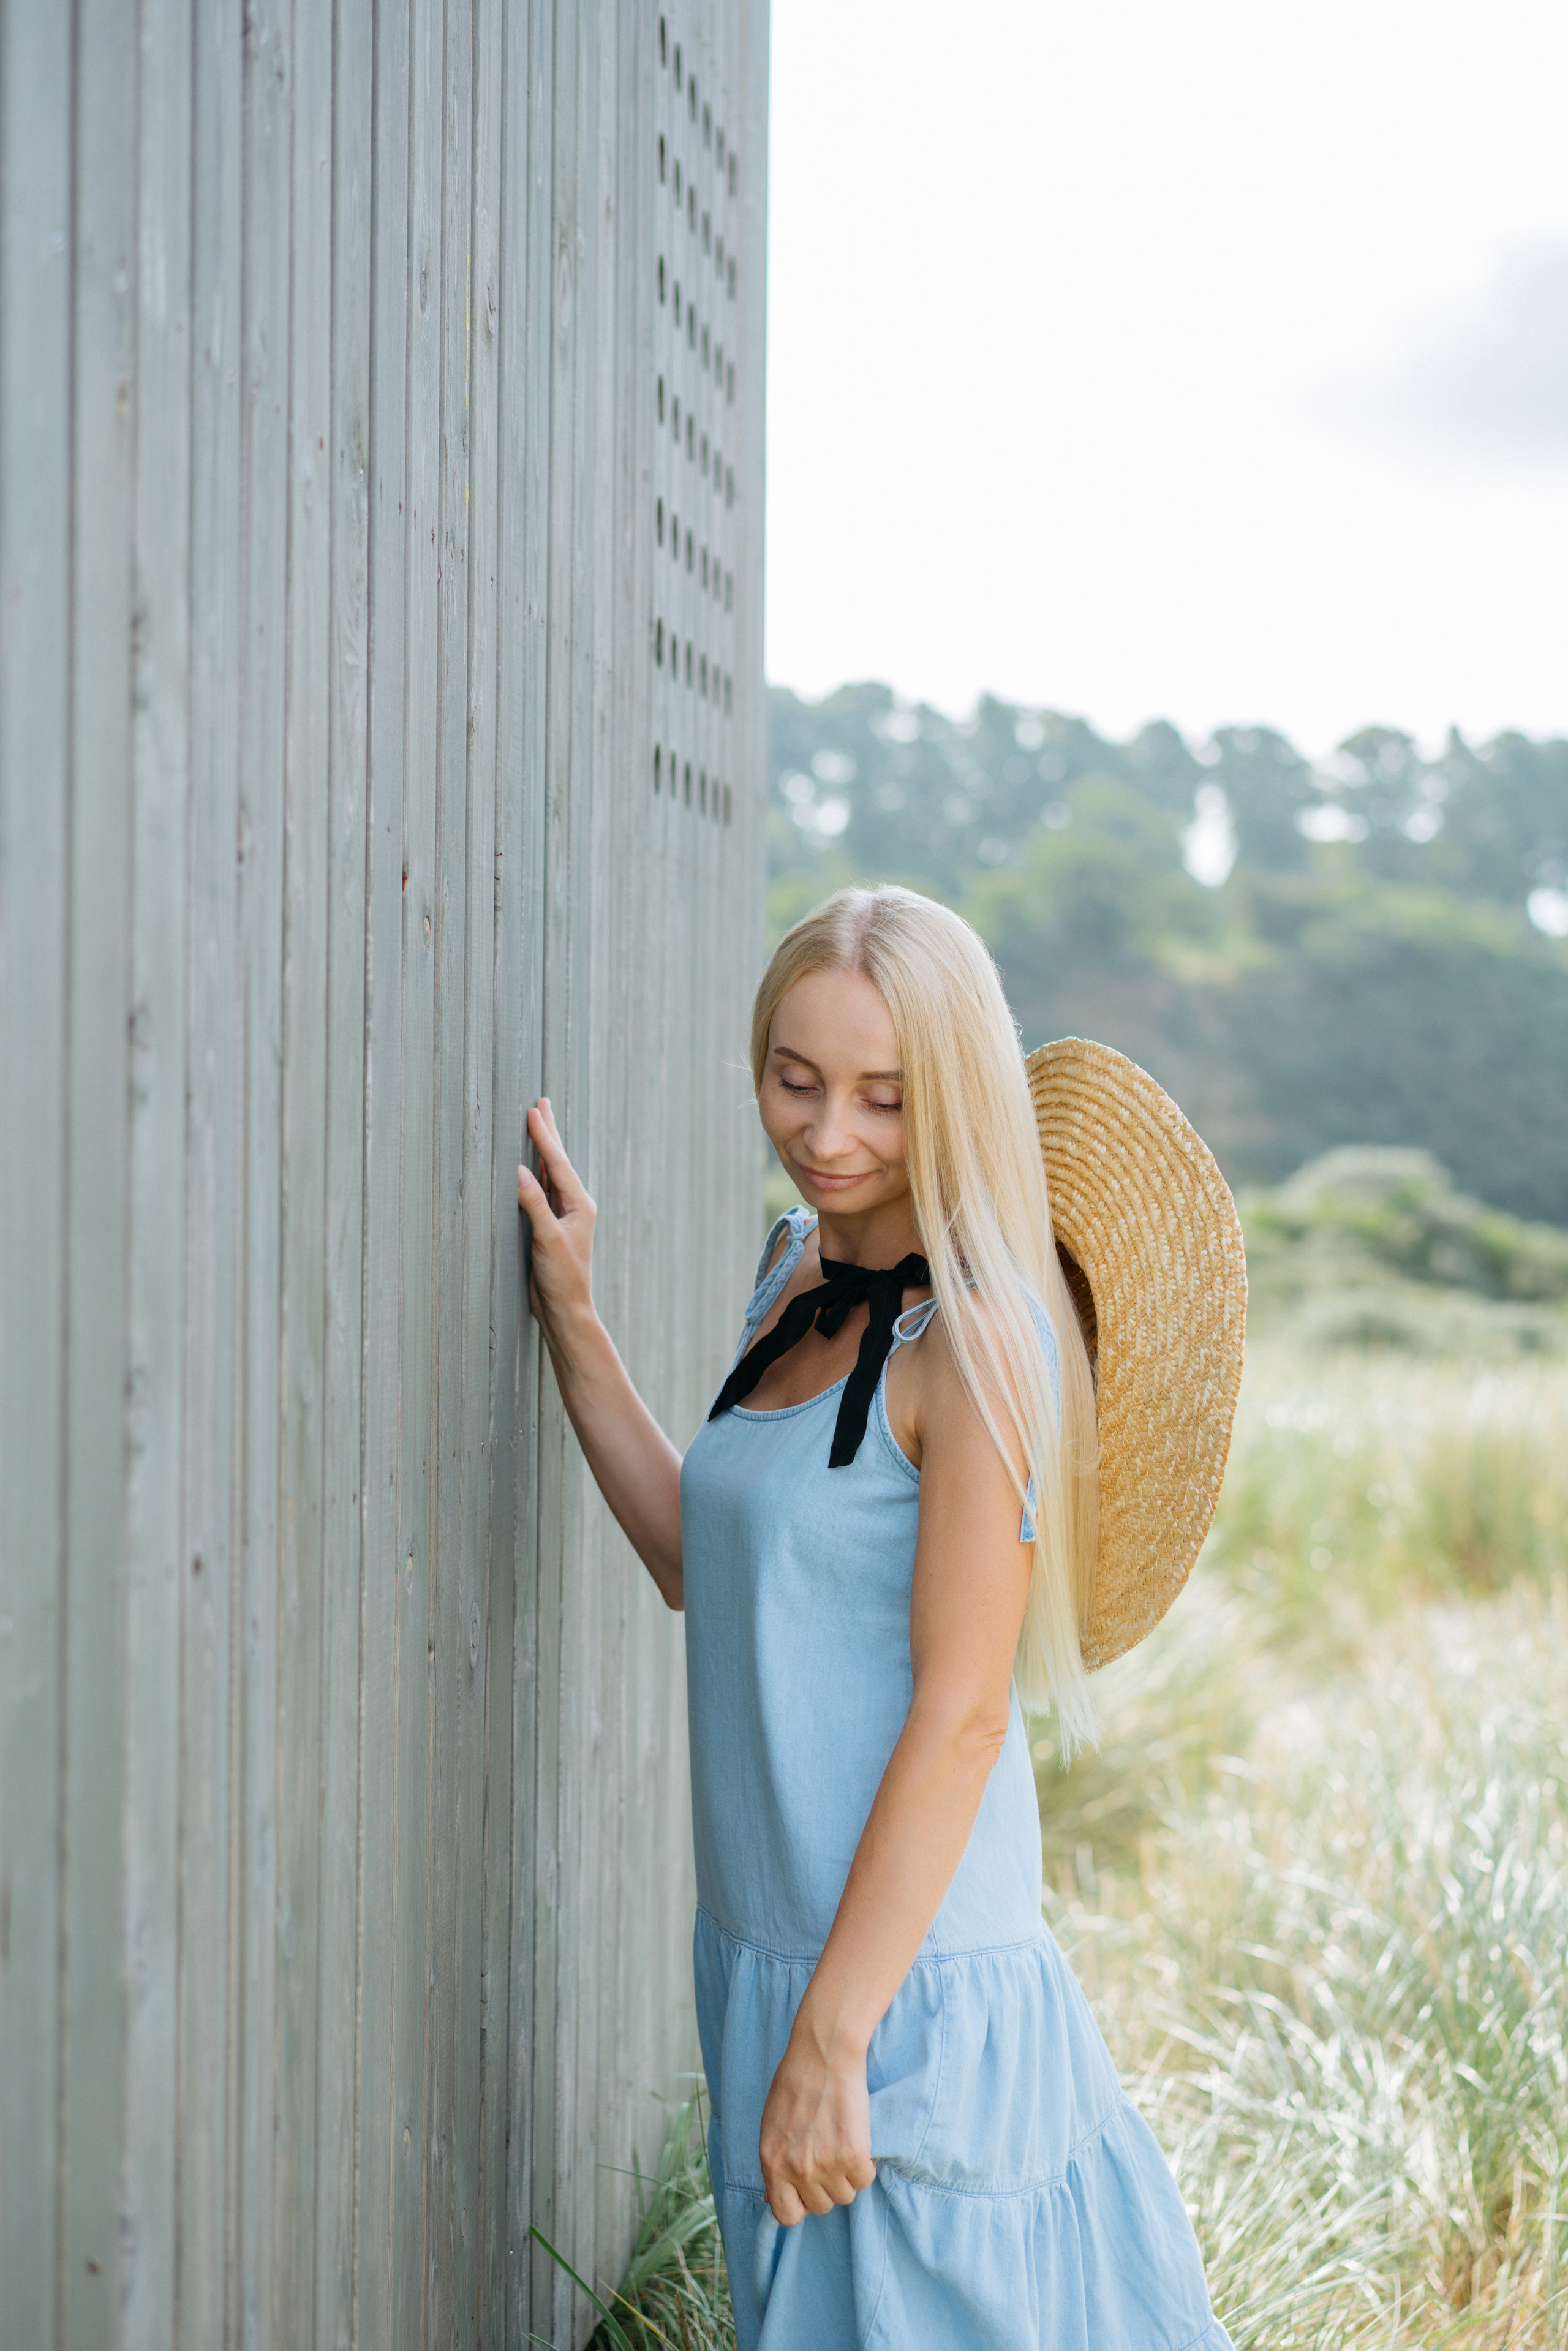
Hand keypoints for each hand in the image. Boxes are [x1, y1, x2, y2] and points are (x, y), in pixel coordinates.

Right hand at [517, 1099, 595, 1353]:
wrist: (565, 1309)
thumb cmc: (562, 1278)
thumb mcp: (548, 1239)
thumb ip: (534, 1204)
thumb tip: (520, 1170)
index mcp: (579, 1204)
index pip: (558, 1163)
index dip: (544, 1136)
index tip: (533, 1110)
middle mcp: (573, 1205)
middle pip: (557, 1162)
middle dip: (549, 1133)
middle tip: (541, 1103)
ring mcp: (562, 1215)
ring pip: (550, 1173)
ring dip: (543, 1149)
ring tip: (537, 1125)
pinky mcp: (550, 1227)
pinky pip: (542, 1191)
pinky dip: (536, 1172)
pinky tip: (531, 1165)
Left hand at [758, 2020, 875, 2225]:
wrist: (823, 2053)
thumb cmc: (796, 2082)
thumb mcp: (771, 2126)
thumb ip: (775, 2163)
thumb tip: (774, 2197)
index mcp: (771, 2162)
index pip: (785, 2215)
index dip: (799, 2205)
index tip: (807, 2191)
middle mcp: (797, 2169)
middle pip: (821, 2206)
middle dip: (826, 2187)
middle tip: (828, 2156)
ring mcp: (826, 2164)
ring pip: (845, 2195)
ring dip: (846, 2175)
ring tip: (841, 2143)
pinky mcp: (853, 2154)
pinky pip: (864, 2178)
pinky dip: (865, 2164)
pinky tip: (857, 2139)